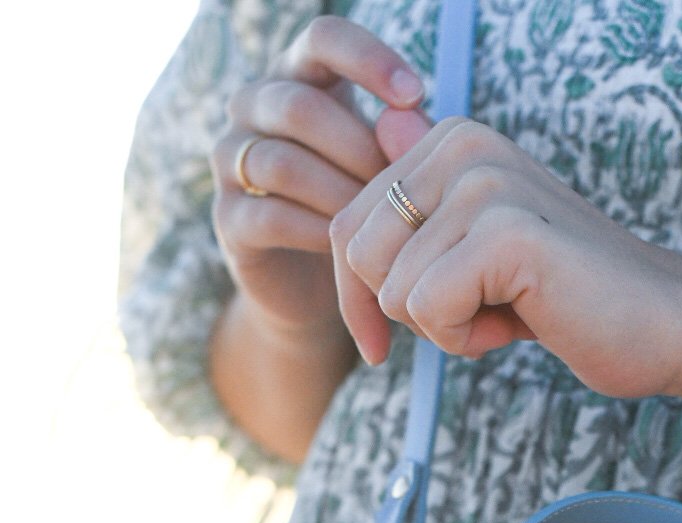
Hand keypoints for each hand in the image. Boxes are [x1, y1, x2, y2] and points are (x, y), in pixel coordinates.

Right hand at [210, 16, 433, 344]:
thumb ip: (405, 139)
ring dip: (340, 195)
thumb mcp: (390, 167)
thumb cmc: (364, 208)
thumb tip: (411, 116)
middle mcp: (253, 107)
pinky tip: (350, 250)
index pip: (322, 38)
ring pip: (282, 163)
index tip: (415, 95)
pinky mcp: (227, 217)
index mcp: (297, 76)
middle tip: (400, 190)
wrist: (320, 285)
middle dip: (359, 150)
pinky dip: (318, 233)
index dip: (367, 58)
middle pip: (298, 106)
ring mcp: (231, 160)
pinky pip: (271, 216)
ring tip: (379, 224)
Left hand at [328, 114, 681, 411]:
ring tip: (507, 314)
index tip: (410, 330)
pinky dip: (466, 341)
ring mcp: (485, 185)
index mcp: (451, 142)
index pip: (346, 227)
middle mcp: (463, 146)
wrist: (665, 323)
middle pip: (357, 256)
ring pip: (390, 289)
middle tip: (478, 313)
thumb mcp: (479, 253)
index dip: (364, 299)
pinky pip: (427, 311)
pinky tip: (521, 325)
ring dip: (444, 329)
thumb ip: (426, 207)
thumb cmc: (570, 298)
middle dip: (406, 311)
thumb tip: (380, 128)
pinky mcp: (506, 235)